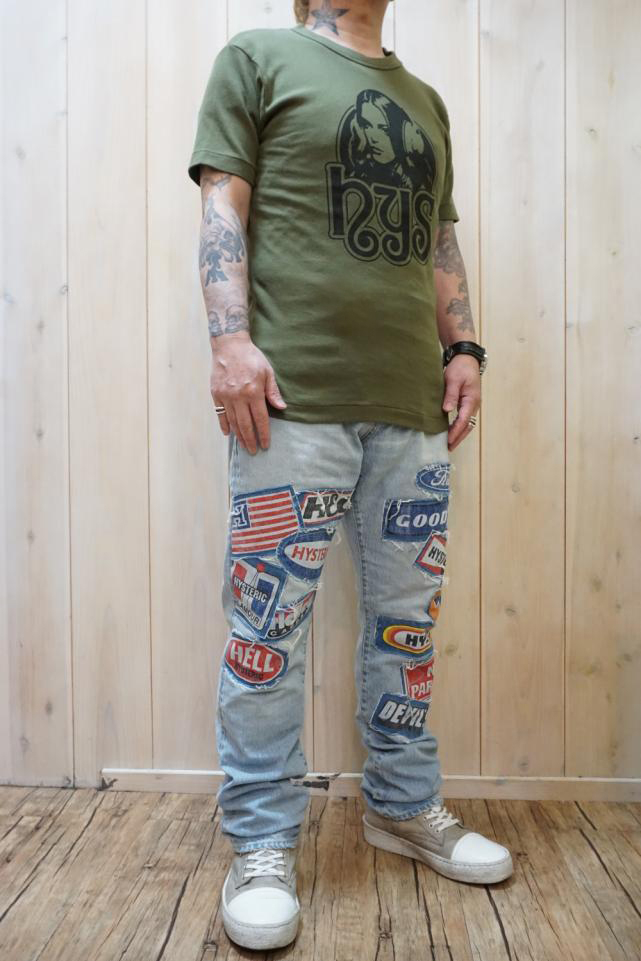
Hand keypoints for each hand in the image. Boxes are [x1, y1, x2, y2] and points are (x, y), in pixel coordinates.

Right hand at [210, 331, 286, 452]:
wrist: (229, 345)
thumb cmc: (251, 357)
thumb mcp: (267, 372)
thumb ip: (273, 391)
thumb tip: (281, 408)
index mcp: (253, 392)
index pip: (260, 419)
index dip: (263, 433)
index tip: (265, 444)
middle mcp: (238, 396)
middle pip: (245, 424)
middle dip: (250, 440)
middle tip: (254, 451)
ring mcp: (225, 396)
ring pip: (232, 421)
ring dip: (238, 435)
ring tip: (244, 445)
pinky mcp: (215, 394)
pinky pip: (220, 414)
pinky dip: (224, 425)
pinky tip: (228, 433)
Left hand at [442, 354, 480, 451]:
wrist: (466, 359)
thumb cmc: (460, 368)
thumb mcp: (453, 379)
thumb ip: (450, 395)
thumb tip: (446, 410)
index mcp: (471, 400)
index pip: (463, 420)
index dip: (455, 432)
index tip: (448, 441)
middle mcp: (474, 405)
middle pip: (467, 426)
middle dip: (458, 437)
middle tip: (448, 448)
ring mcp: (472, 405)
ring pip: (467, 424)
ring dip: (459, 434)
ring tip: (449, 444)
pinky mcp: (468, 403)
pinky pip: (465, 419)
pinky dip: (459, 427)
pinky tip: (451, 432)